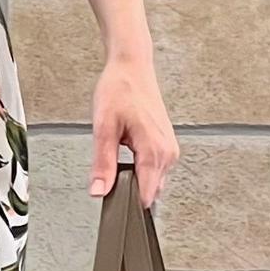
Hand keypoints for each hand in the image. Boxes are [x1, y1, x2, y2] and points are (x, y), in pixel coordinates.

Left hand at [89, 56, 178, 207]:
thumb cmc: (120, 89)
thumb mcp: (103, 128)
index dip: (127, 204)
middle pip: (149, 193)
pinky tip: (128, 153)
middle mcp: (168, 153)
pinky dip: (140, 170)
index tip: (113, 202)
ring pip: (152, 184)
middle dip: (129, 191)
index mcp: (154, 150)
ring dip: (134, 179)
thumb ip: (102, 164)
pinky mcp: (167, 147)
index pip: (146, 197)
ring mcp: (170, 150)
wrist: (132, 66)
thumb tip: (99, 191)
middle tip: (110, 172)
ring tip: (119, 156)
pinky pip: (154, 172)